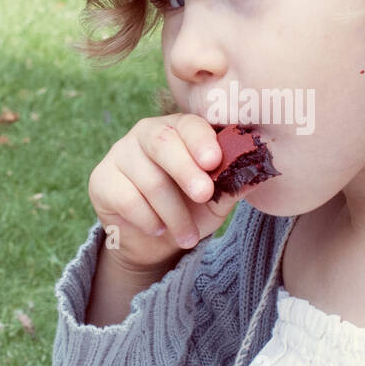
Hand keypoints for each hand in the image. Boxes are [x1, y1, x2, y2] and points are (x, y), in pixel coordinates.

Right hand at [87, 113, 245, 272]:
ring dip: (173, 213)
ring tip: (188, 236)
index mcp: (178, 129)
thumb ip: (234, 182)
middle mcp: (145, 134)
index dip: (201, 140)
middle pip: (162, 143)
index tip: (214, 162)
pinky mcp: (101, 180)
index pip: (188, 125)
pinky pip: (127, 199)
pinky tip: (158, 229)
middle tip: (203, 196)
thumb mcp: (217, 198)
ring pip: (148, 180)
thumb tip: (263, 170)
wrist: (153, 241)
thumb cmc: (189, 209)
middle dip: (185, 171)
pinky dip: (148, 219)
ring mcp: (119, 154)